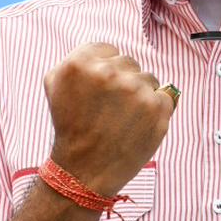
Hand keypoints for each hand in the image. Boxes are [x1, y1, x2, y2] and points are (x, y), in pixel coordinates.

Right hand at [44, 43, 174, 196]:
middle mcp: (107, 72)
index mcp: (79, 63)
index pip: (108, 49)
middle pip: (129, 62)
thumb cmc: (72, 127)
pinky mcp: (157, 106)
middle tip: (109, 109)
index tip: (100, 92)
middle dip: (122, 82)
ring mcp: (134, 89)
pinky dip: (156, 109)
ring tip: (122, 120)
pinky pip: (165, 96)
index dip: (105, 71)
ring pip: (148, 78)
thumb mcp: (55, 85)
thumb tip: (105, 51)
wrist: (84, 171)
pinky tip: (138, 125)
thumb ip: (76, 59)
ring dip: (140, 95)